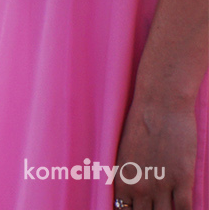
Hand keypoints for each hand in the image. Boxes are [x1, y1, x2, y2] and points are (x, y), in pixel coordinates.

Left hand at [115, 92, 196, 208]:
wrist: (160, 107)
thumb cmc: (140, 124)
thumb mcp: (124, 153)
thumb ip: (128, 175)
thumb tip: (133, 192)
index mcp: (121, 180)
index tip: (139, 208)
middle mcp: (139, 187)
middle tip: (155, 206)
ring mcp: (161, 186)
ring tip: (170, 208)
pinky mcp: (182, 180)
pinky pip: (185, 208)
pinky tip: (187, 209)